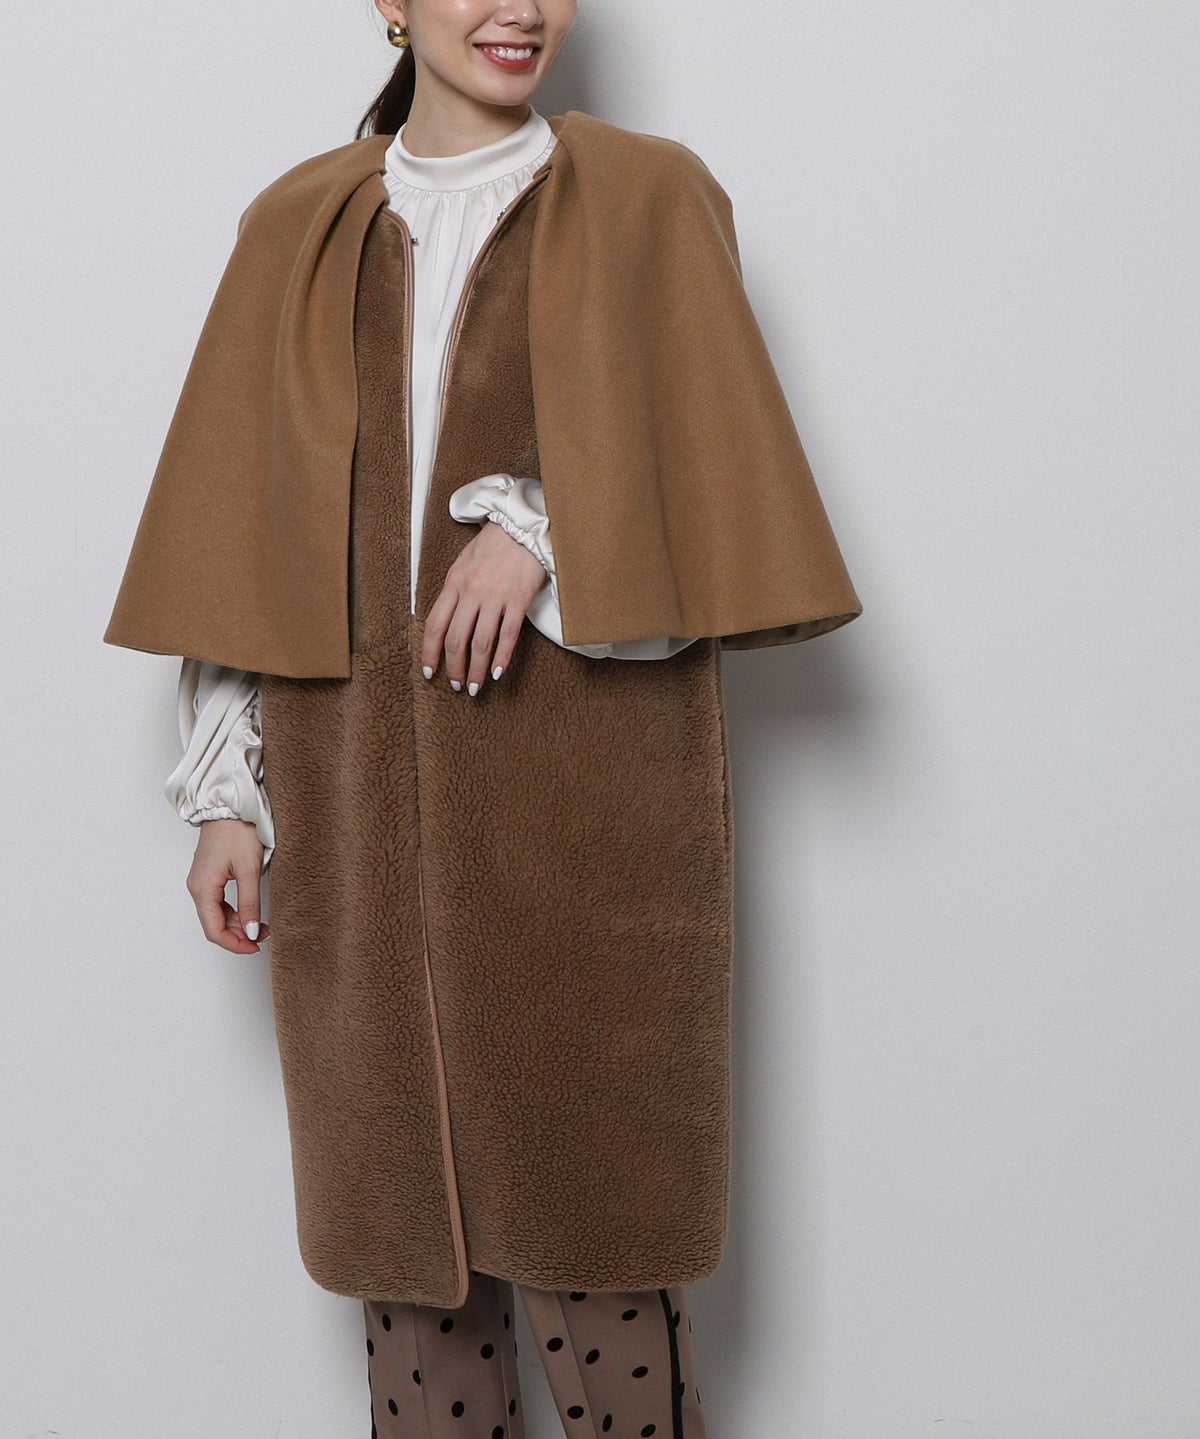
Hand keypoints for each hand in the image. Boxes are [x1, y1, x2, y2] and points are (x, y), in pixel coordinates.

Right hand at [186, 818, 268, 954]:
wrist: (229, 805)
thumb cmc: (238, 831)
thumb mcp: (249, 870)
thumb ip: (250, 904)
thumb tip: (252, 933)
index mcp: (203, 888)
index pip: (214, 930)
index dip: (235, 944)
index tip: (256, 947)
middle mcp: (197, 887)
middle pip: (214, 925)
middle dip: (238, 935)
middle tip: (265, 935)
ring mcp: (201, 881)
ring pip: (216, 915)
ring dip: (238, 924)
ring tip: (262, 924)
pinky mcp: (208, 875)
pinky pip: (218, 902)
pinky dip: (234, 911)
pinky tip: (250, 911)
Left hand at [422, 521, 547, 693]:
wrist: (523, 526)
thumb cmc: (494, 543)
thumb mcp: (463, 562)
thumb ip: (454, 590)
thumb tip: (446, 619)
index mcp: (454, 583)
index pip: (434, 625)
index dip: (430, 652)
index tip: (430, 671)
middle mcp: (471, 592)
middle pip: (456, 640)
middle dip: (454, 668)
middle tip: (456, 686)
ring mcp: (495, 597)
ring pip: (481, 643)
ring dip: (477, 670)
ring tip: (475, 688)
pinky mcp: (518, 600)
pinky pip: (508, 636)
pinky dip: (502, 658)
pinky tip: (498, 673)